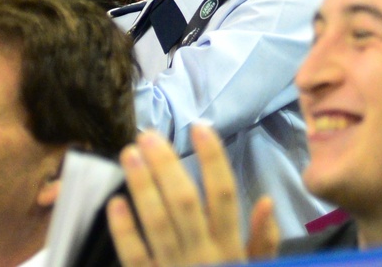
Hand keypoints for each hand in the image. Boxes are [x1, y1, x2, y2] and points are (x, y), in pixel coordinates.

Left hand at [106, 125, 278, 266]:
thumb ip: (265, 242)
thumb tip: (267, 201)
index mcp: (231, 249)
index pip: (223, 196)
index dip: (212, 160)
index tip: (200, 128)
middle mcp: (203, 255)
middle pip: (184, 202)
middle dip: (166, 166)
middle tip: (148, 134)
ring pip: (156, 223)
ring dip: (142, 186)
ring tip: (129, 153)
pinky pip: (135, 257)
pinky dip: (124, 231)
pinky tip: (114, 203)